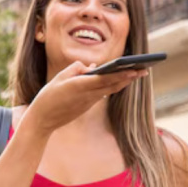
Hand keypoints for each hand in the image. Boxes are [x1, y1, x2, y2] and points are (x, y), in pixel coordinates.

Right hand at [23, 60, 147, 132]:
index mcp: (79, 86)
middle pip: (112, 85)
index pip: (105, 78)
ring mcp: (89, 102)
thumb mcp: (59, 77)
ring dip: (124, 82)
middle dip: (129, 77)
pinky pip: (103, 94)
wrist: (43, 120)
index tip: (134, 69)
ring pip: (110, 90)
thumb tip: (91, 67)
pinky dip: (112, 86)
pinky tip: (118, 81)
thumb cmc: (48, 96)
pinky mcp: (88, 106)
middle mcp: (88, 95)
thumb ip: (76, 68)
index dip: (121, 74)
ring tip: (136, 74)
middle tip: (144, 70)